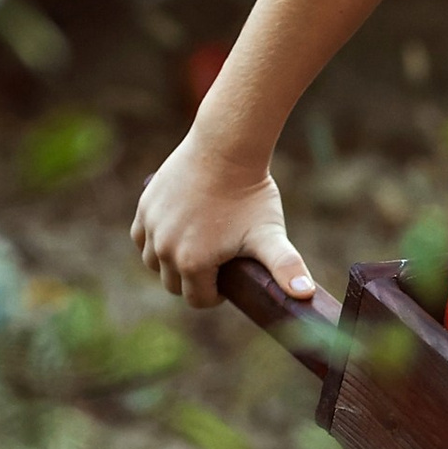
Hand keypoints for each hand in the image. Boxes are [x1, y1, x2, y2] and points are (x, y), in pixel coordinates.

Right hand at [131, 133, 313, 311]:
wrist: (227, 149)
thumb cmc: (250, 194)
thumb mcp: (269, 234)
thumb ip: (287, 267)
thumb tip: (306, 294)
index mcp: (192, 264)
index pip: (198, 300)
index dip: (216, 294)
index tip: (229, 278)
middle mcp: (165, 249)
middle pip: (174, 284)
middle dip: (194, 280)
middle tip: (216, 261)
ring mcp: (152, 227)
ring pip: (154, 262)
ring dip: (170, 262)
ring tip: (196, 248)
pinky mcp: (144, 208)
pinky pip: (141, 237)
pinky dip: (153, 241)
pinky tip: (172, 235)